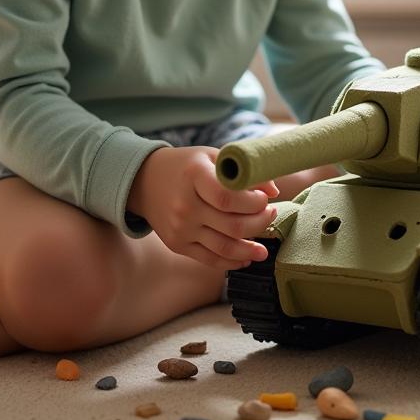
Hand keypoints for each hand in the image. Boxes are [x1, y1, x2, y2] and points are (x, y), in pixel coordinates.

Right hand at [127, 146, 279, 269]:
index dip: (253, 203)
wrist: (145, 181)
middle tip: (271, 215)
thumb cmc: (187, 166)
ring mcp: (180, 228)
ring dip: (250, 250)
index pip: (228, 198)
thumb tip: (273, 191)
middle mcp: (185, 205)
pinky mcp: (177, 245)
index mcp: (194, 176)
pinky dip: (232, 262)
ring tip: (264, 248)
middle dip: (260, 223)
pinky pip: (210, 259)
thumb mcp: (213, 157)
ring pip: (224, 247)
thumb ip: (244, 173)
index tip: (265, 199)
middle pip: (232, 225)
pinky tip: (246, 257)